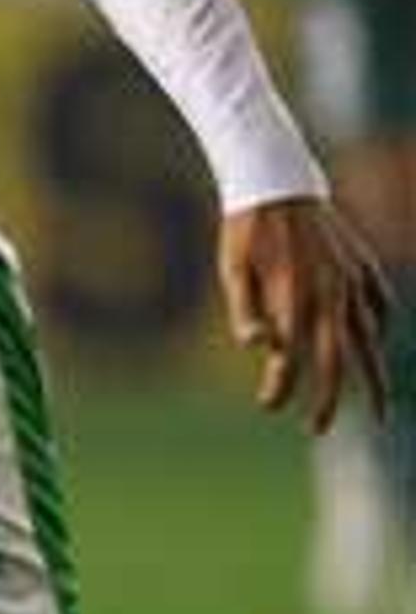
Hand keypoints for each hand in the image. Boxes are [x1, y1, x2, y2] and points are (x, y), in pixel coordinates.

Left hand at [219, 196, 393, 432]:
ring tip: (379, 409)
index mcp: (297, 298)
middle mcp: (333, 295)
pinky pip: (381, 306)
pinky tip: (374, 342)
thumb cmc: (247, 231)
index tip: (267, 404)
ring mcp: (354, 282)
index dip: (279, 386)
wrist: (279, 182)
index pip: (291, 359)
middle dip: (328, 400)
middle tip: (318, 431)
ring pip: (370, 340)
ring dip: (373, 377)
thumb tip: (256, 347)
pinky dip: (380, 328)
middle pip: (337, 361)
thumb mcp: (233, 270)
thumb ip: (245, 309)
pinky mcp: (364, 268)